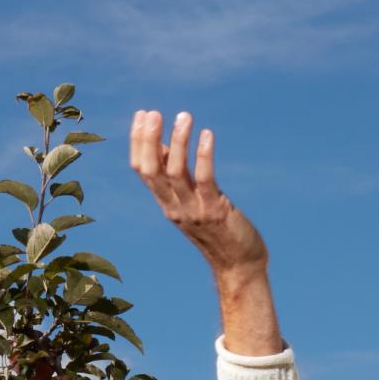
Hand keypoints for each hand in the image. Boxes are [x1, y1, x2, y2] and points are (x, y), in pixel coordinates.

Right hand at [129, 108, 268, 276]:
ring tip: (184, 116)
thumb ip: (177, 178)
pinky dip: (203, 155)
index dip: (139, 142)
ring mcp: (194, 210)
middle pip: (152, 170)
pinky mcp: (216, 211)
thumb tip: (164, 146)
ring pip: (176, 172)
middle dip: (149, 140)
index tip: (142, 115)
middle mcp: (175, 207)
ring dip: (179, 142)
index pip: (142, 170)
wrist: (239, 266)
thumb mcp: (191, 202)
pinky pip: (205, 179)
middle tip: (153, 113)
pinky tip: (207, 135)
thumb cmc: (218, 231)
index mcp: (166, 204)